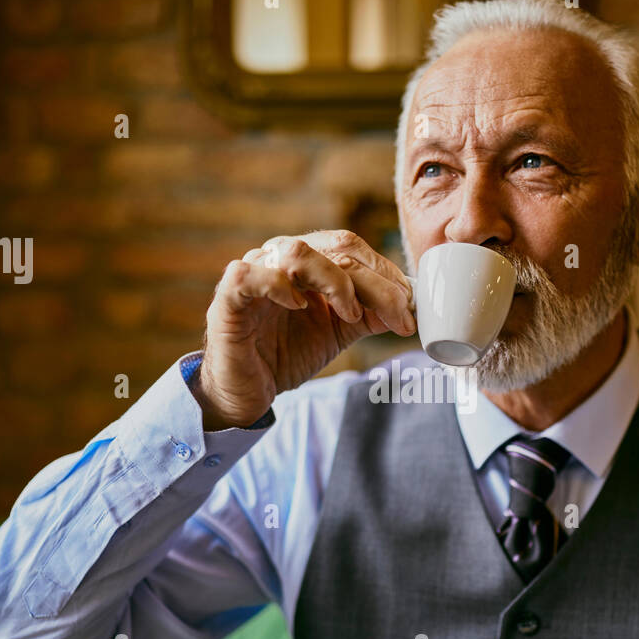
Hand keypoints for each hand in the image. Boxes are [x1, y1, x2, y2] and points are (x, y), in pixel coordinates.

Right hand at [194, 230, 415, 429]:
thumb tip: (409, 303)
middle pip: (335, 248)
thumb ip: (370, 313)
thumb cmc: (287, 354)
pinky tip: (299, 307)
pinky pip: (250, 275)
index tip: (409, 308)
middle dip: (375, 283)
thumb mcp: (339, 332)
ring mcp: (254, 272)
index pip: (352, 248)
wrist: (249, 390)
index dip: (386, 273)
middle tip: (397, 315)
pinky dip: (278, 286)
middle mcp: (280, 258)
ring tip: (350, 315)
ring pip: (298, 253)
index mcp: (308, 260)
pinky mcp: (228, 297)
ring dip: (334, 281)